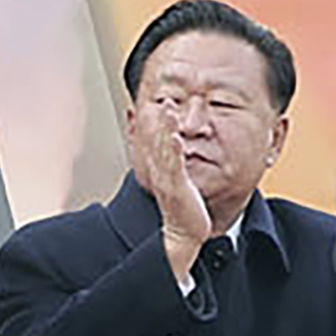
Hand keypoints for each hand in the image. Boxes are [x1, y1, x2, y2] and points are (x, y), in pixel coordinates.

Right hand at [129, 93, 215, 282]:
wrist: (184, 236)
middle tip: (158, 99)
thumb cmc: (184, 212)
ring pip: (163, 151)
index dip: (150, 124)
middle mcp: (159, 174)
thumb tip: (176, 153)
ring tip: (166, 110)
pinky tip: (175, 137)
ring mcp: (167, 181)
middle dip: (156, 120)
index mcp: (159, 172)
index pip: (151, 144)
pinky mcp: (177, 189)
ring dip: (164, 129)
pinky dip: (174, 151)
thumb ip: (175, 168)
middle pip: (154, 143)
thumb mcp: (177, 186)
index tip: (152, 104)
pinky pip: (174, 167)